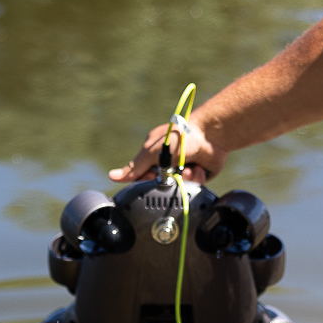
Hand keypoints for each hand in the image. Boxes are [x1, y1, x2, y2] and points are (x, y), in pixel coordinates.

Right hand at [108, 116, 228, 183]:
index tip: (154, 176)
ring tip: (191, 167)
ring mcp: (184, 171)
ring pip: (181, 188)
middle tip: (176, 170)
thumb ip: (134, 167)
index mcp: (154, 159)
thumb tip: (112, 176)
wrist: (210, 134)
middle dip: (171, 180)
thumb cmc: (179, 138)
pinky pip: (196, 186)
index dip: (150, 182)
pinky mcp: (199, 176)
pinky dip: (198, 178)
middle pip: (164, 187)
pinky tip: (200, 168)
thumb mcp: (152, 152)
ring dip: (186, 179)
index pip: (145, 180)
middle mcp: (168, 166)